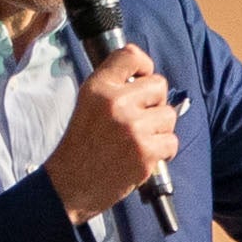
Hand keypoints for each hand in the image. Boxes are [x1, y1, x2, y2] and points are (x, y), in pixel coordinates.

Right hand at [46, 45, 177, 219]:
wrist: (70, 185)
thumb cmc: (81, 146)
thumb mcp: (87, 103)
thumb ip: (113, 85)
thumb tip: (146, 75)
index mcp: (98, 87)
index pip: (131, 55)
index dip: (144, 66)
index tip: (142, 79)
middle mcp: (116, 102)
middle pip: (159, 85)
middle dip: (154, 102)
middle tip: (137, 120)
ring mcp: (133, 127)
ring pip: (169, 115)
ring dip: (159, 129)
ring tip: (137, 140)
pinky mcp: (145, 151)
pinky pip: (171, 141)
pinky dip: (162, 151)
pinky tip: (143, 156)